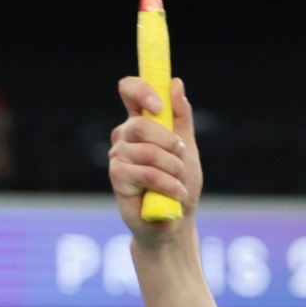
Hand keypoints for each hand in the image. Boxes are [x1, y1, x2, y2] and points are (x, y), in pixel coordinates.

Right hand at [108, 76, 202, 240]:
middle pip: (140, 124)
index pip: (129, 91)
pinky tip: (176, 193)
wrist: (175, 222)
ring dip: (173, 168)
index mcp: (141, 123)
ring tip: (180, 182)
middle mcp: (125, 136)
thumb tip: (175, 83)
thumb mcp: (187, 148)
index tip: (159, 104)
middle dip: (168, 141)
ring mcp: (119, 156)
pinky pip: (146, 172)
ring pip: (147, 151)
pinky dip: (167, 183)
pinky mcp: (117, 178)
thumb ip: (181, 117)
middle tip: (181, 155)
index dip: (141, 90)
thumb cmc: (180, 184)